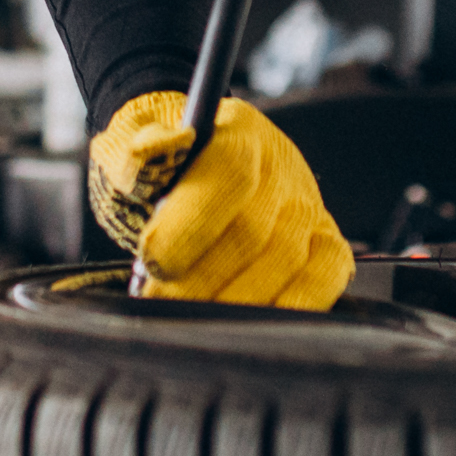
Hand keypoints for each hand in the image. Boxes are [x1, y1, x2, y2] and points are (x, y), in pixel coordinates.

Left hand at [87, 92, 352, 308]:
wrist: (186, 176)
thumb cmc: (157, 172)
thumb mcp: (130, 152)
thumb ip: (131, 155)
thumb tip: (150, 148)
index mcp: (238, 130)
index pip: (229, 172)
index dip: (193, 222)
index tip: (153, 263)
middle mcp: (282, 164)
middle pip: (253, 228)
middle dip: (201, 276)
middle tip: (159, 303)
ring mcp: (308, 204)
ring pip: (285, 260)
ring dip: (234, 301)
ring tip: (189, 320)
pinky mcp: (324, 242)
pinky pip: (325, 276)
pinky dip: (295, 304)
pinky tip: (253, 324)